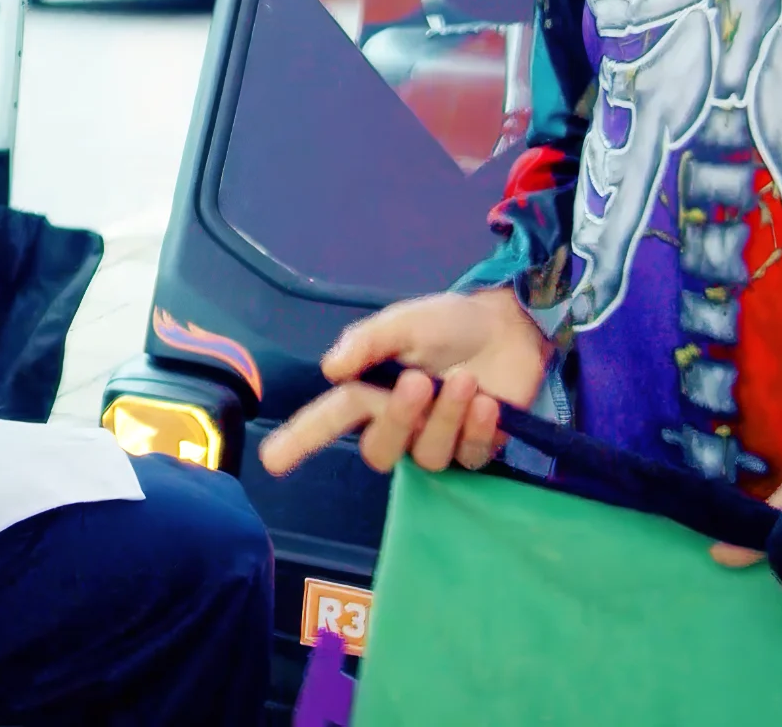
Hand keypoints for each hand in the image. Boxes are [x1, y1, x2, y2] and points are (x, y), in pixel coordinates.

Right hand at [259, 288, 550, 477]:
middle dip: (399, 420)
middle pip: (381, 450)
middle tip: (420, 381)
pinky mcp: (475, 449)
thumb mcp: (406, 321)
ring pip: (427, 456)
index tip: (272, 461)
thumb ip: (369, 341)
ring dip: (446, 417)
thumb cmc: (448, 323)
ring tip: (468, 380)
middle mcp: (399, 423)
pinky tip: (489, 403)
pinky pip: (468, 457)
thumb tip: (330, 368)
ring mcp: (436, 440)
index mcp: (372, 391)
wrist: (509, 326)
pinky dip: (477, 430)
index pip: (330, 419)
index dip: (300, 440)